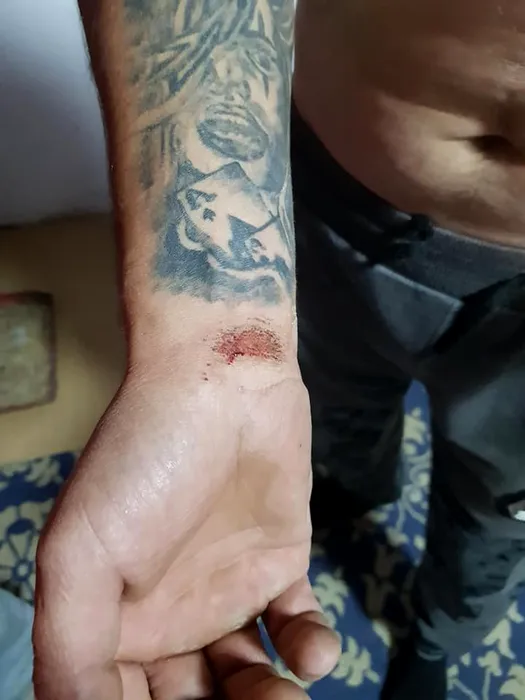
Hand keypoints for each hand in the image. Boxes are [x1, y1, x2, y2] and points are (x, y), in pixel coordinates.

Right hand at [33, 364, 340, 698]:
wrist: (221, 380)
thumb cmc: (144, 462)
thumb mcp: (80, 556)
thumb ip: (69, 652)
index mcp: (111, 621)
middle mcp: (167, 614)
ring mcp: (225, 590)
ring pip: (245, 680)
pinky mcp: (277, 563)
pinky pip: (294, 628)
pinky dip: (308, 650)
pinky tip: (311, 649)